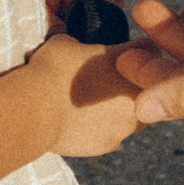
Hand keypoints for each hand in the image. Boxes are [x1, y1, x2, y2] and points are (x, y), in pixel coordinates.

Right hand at [33, 31, 144, 157]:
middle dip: (128, 83)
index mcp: (131, 61)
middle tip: (104, 79)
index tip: (121, 53)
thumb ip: (80, 43)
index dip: (134, 50)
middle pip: (144, 87)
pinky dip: (101, 128)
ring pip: (132, 114)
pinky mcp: (110, 143)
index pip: (149, 50)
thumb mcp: (65, 41)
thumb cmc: (51, 70)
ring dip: (118, 109)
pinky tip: (80, 121)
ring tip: (92, 104)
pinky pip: (112, 133)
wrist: (34, 111)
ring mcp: (126, 122)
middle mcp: (137, 93)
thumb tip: (76, 44)